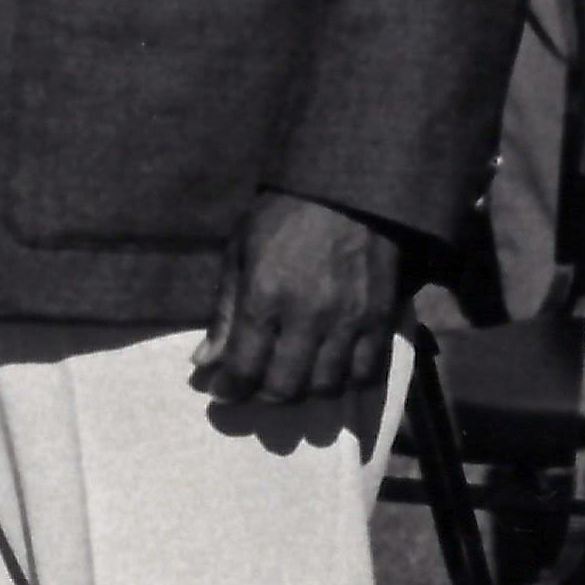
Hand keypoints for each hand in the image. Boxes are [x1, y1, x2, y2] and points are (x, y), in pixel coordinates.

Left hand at [195, 192, 406, 437]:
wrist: (349, 189)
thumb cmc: (284, 215)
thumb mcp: (240, 251)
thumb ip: (223, 311)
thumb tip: (204, 361)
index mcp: (265, 297)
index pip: (244, 369)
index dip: (230, 389)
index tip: (223, 390)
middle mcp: (307, 317)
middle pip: (284, 389)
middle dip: (263, 395)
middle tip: (257, 385)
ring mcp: (348, 321)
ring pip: (325, 388)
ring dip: (304, 391)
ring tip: (294, 377)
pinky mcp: (380, 320)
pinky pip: (365, 373)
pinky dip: (345, 381)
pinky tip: (332, 369)